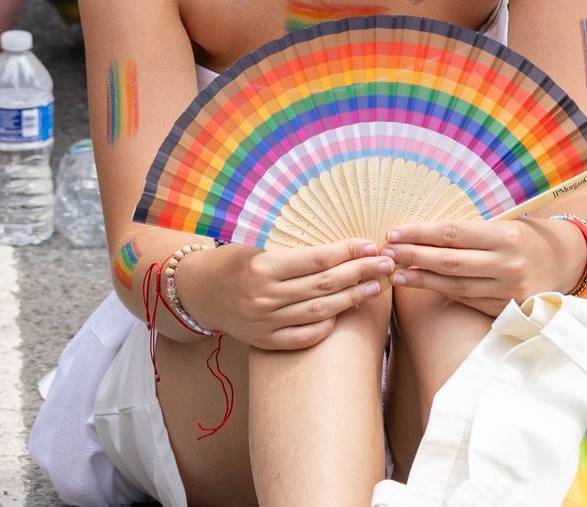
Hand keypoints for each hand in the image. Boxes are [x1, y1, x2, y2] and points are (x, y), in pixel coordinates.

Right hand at [180, 239, 392, 350]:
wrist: (198, 292)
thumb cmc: (233, 261)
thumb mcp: (258, 246)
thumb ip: (296, 252)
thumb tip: (343, 249)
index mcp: (264, 266)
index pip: (319, 259)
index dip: (349, 252)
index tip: (372, 245)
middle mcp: (265, 296)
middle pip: (325, 285)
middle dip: (362, 273)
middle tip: (387, 264)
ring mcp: (265, 322)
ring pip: (320, 311)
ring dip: (352, 299)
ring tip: (376, 287)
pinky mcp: (264, 341)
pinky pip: (303, 337)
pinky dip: (326, 327)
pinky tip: (344, 313)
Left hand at [383, 218, 578, 315]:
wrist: (565, 263)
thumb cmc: (527, 238)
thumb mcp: (506, 225)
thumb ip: (471, 232)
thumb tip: (422, 232)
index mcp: (506, 236)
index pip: (453, 234)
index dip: (420, 234)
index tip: (394, 233)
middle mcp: (508, 264)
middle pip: (450, 261)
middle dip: (414, 256)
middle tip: (386, 253)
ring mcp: (508, 291)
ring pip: (455, 286)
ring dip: (421, 279)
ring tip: (395, 273)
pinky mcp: (506, 310)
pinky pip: (467, 300)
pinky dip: (442, 293)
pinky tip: (422, 286)